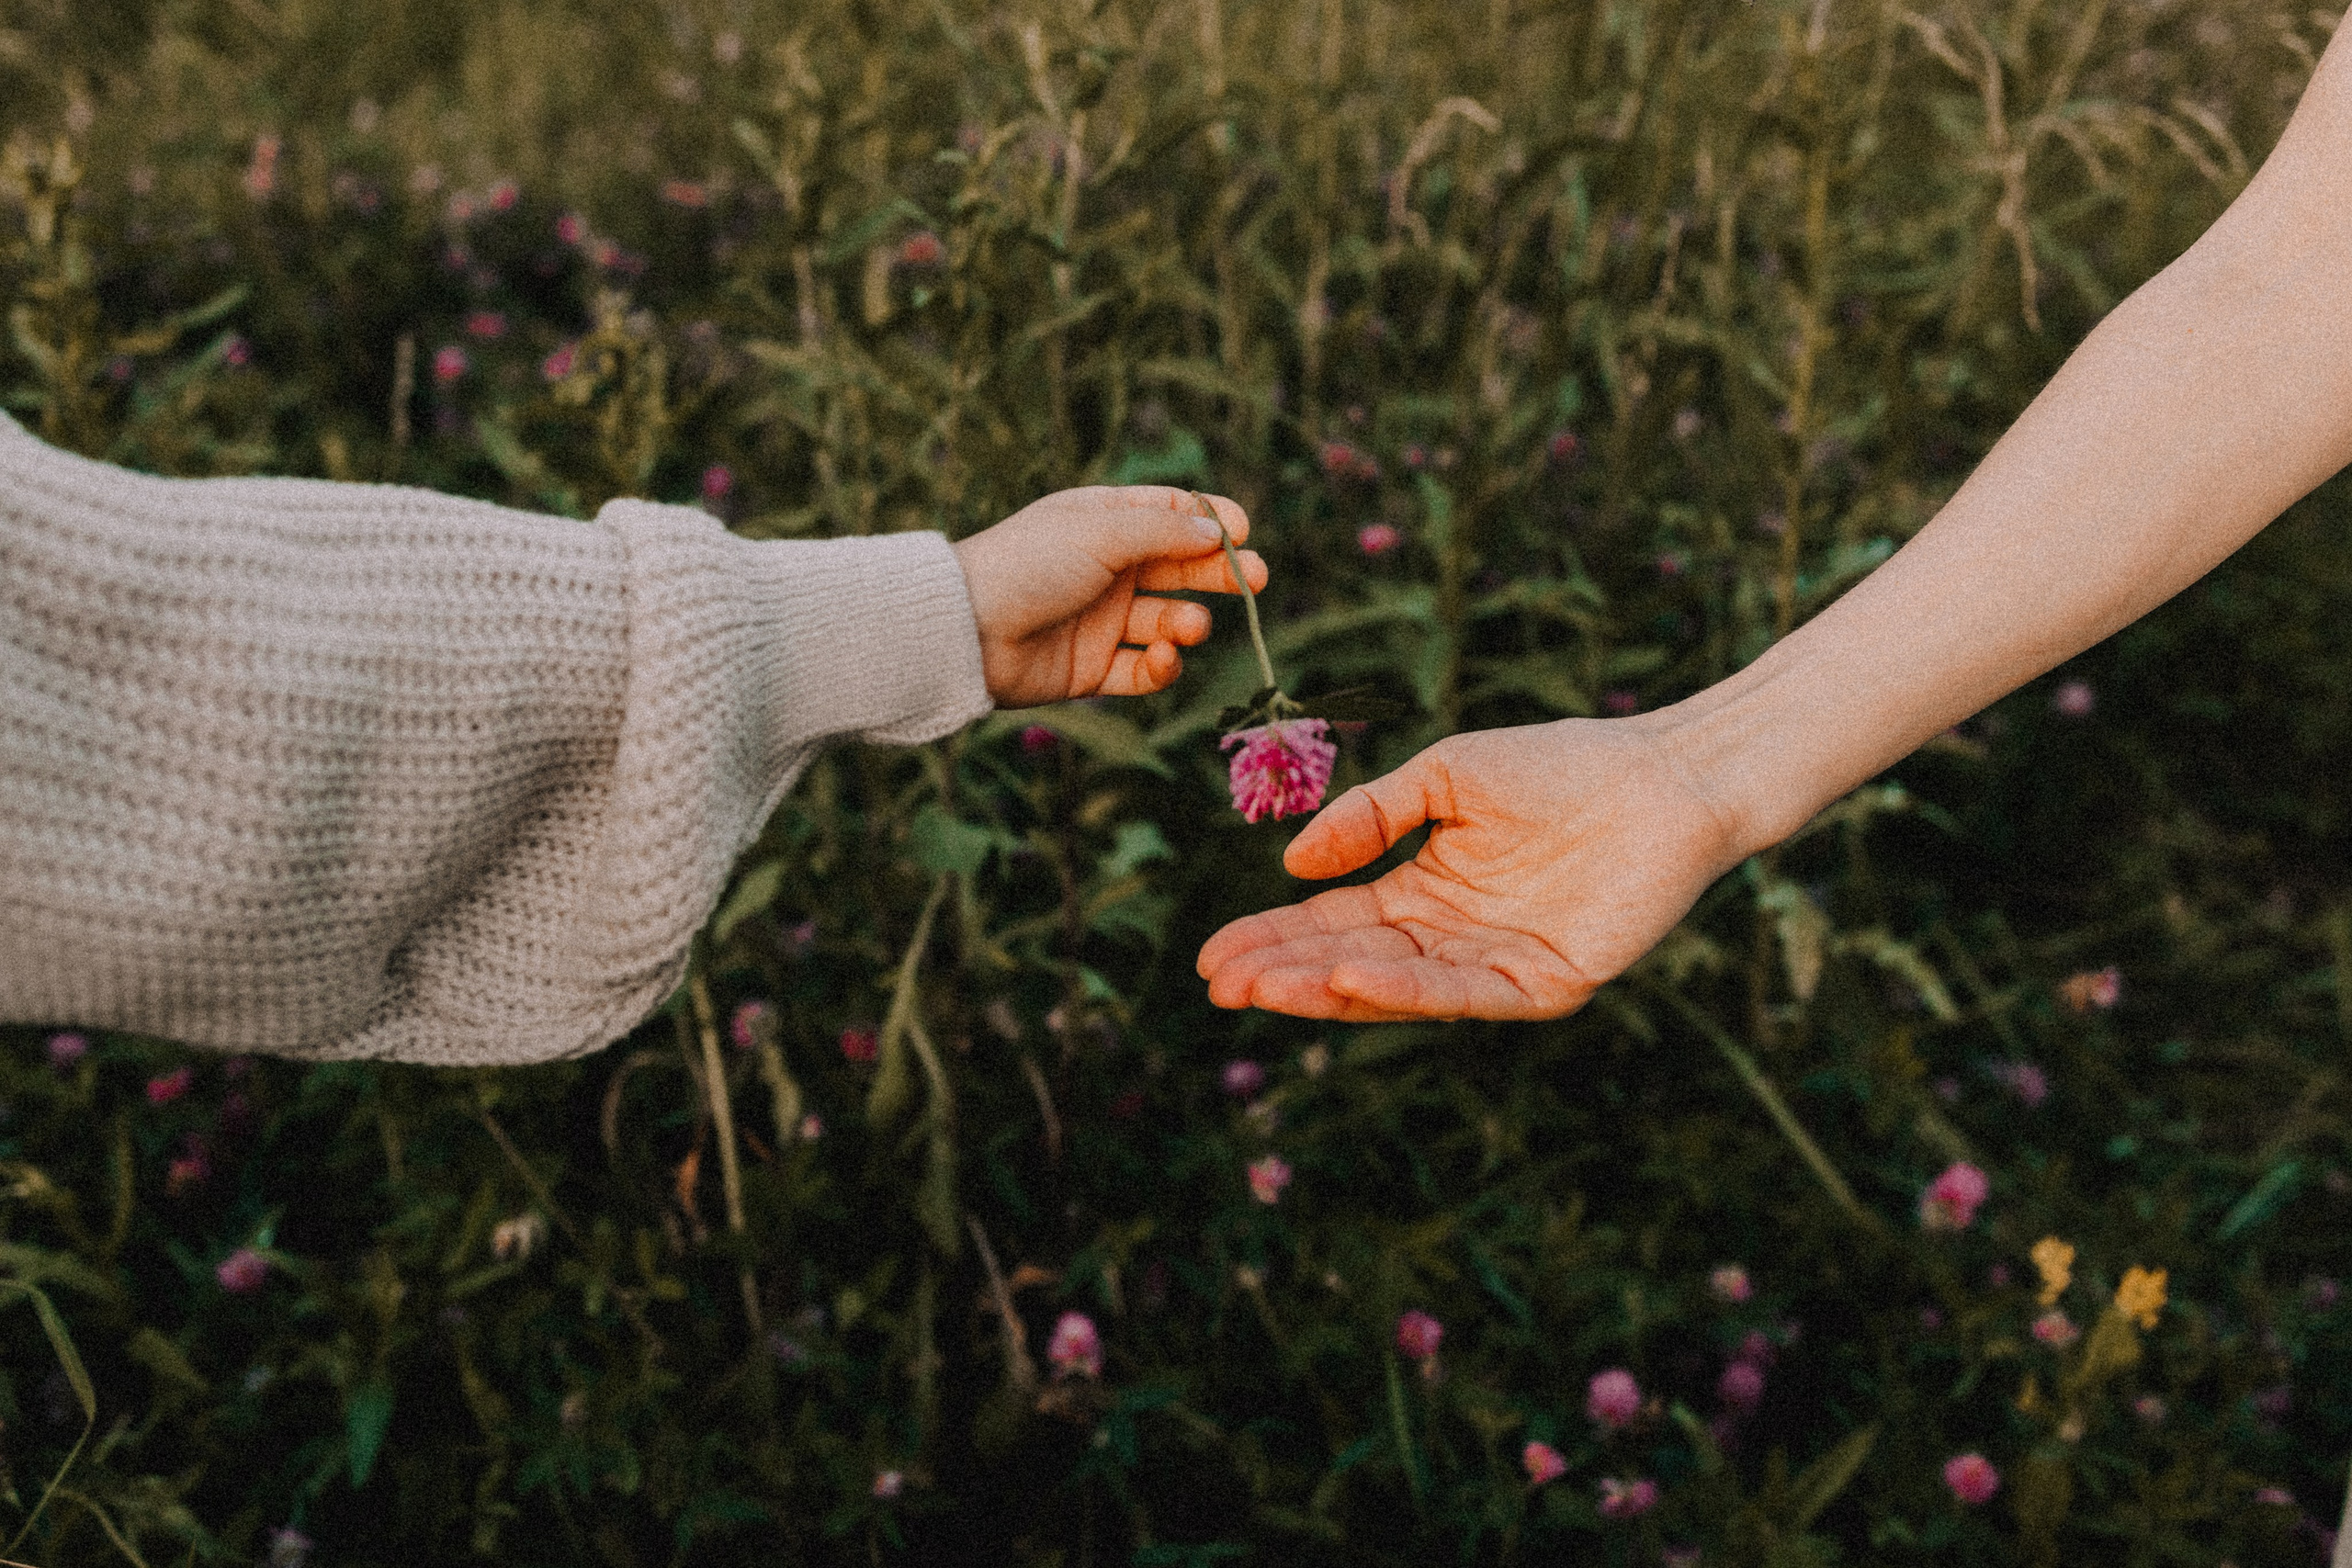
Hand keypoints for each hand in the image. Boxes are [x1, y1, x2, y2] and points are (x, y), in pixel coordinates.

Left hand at [952, 486, 1267, 708]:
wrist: (966, 630)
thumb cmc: (1028, 564)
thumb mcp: (1101, 531)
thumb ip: (1165, 531)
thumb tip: (1217, 528)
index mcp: (1104, 522)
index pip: (1171, 514)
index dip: (1210, 520)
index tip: (1242, 531)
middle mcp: (1107, 569)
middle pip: (1181, 569)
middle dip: (1219, 574)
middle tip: (1256, 580)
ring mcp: (1102, 620)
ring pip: (1168, 621)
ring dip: (1188, 623)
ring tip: (1187, 626)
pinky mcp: (1094, 668)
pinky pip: (1143, 669)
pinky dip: (1161, 666)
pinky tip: (1163, 657)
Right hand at [1196, 717, 1747, 1020]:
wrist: (1664, 774)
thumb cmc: (1562, 765)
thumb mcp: (1445, 776)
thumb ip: (1372, 817)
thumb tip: (1293, 864)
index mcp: (1427, 893)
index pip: (1334, 925)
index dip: (1273, 940)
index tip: (1212, 955)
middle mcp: (1455, 940)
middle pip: (1352, 965)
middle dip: (1283, 974)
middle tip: (1218, 983)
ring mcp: (1498, 968)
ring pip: (1398, 989)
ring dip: (1327, 989)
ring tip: (1264, 987)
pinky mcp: (1546, 985)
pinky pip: (1465, 994)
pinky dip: (1404, 989)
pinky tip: (1349, 979)